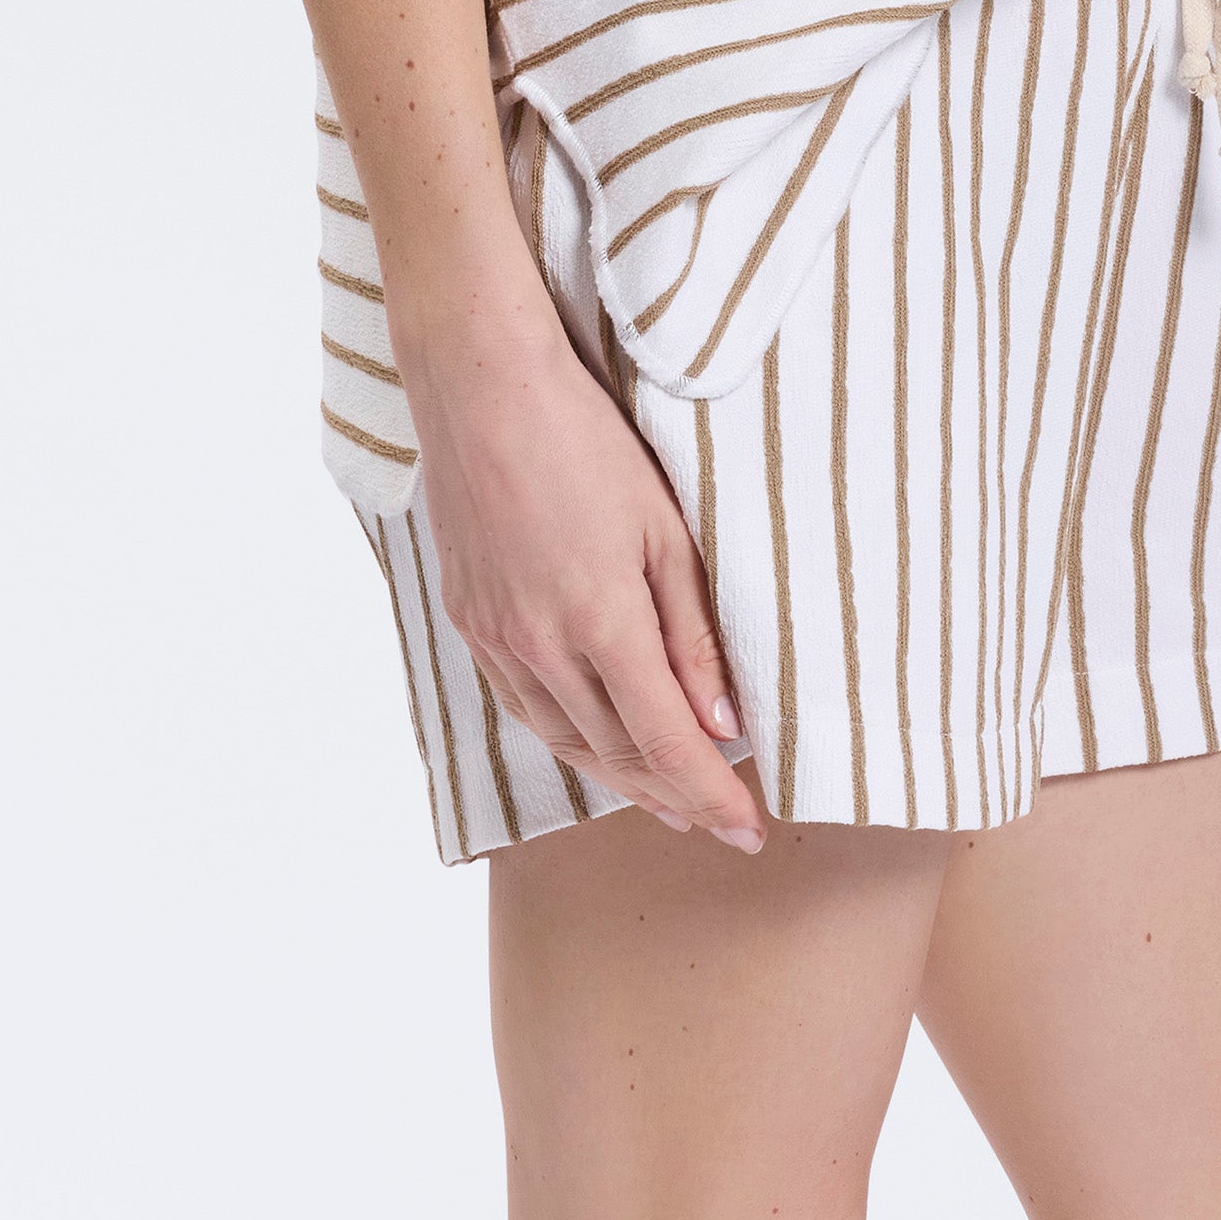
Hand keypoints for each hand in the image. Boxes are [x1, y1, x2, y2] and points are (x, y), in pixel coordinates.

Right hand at [407, 320, 764, 851]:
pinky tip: (595, 745)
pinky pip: (524, 707)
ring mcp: (498, 639)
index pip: (668, 744)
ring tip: (666, 801)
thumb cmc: (586, 442)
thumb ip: (695, 635)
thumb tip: (724, 724)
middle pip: (617, 756)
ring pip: (566, 741)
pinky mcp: (470, 623)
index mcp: (600, 623)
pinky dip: (569, 740)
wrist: (481, 390)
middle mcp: (540, 647)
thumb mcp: (666, 531)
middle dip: (674, 798)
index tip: (750, 830)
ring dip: (622, 780)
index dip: (713, 797)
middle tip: (719, 823)